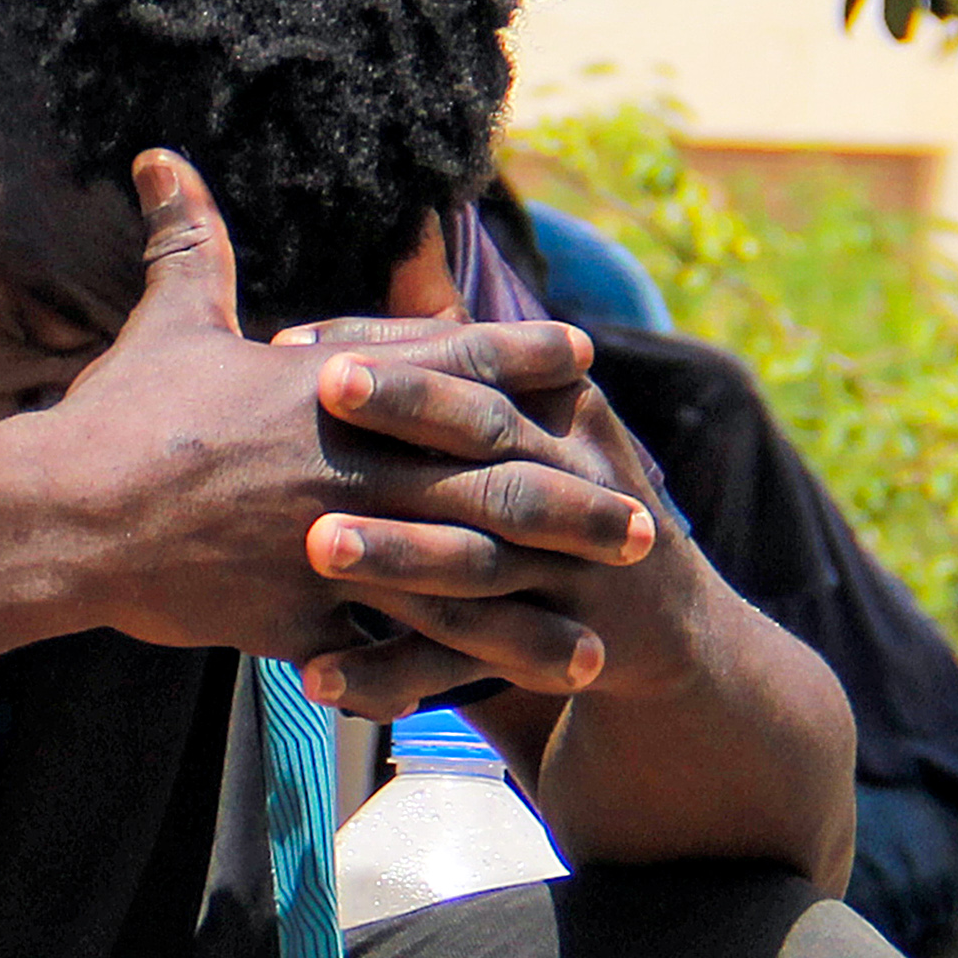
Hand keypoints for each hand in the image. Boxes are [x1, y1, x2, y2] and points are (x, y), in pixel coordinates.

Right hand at [15, 153, 651, 673]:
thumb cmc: (115, 417)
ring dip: (549, 599)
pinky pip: (400, 643)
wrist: (64, 516)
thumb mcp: (165, 321)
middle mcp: (357, 461)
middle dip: (576, 501)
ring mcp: (340, 541)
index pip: (459, 359)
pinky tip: (511, 685)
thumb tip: (161, 157)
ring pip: (471, 572)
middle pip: (496, 478)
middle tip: (645, 520)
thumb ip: (185, 242)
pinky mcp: (309, 612)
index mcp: (338, 387)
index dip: (528, 356)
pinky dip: (465, 665)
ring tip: (613, 629)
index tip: (585, 356)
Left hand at [272, 327, 717, 723]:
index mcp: (563, 412)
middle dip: (408, 410)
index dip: (395, 348)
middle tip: (324, 387)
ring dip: (397, 553)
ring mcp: (569, 571)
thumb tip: (386, 278)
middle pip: (488, 439)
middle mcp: (577, 481)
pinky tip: (315, 679)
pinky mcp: (550, 651)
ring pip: (476, 559)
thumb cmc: (561, 497)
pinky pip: (460, 664)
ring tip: (316, 544)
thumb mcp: (539, 424)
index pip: (478, 361)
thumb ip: (467, 361)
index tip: (298, 345)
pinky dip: (387, 675)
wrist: (659, 619)